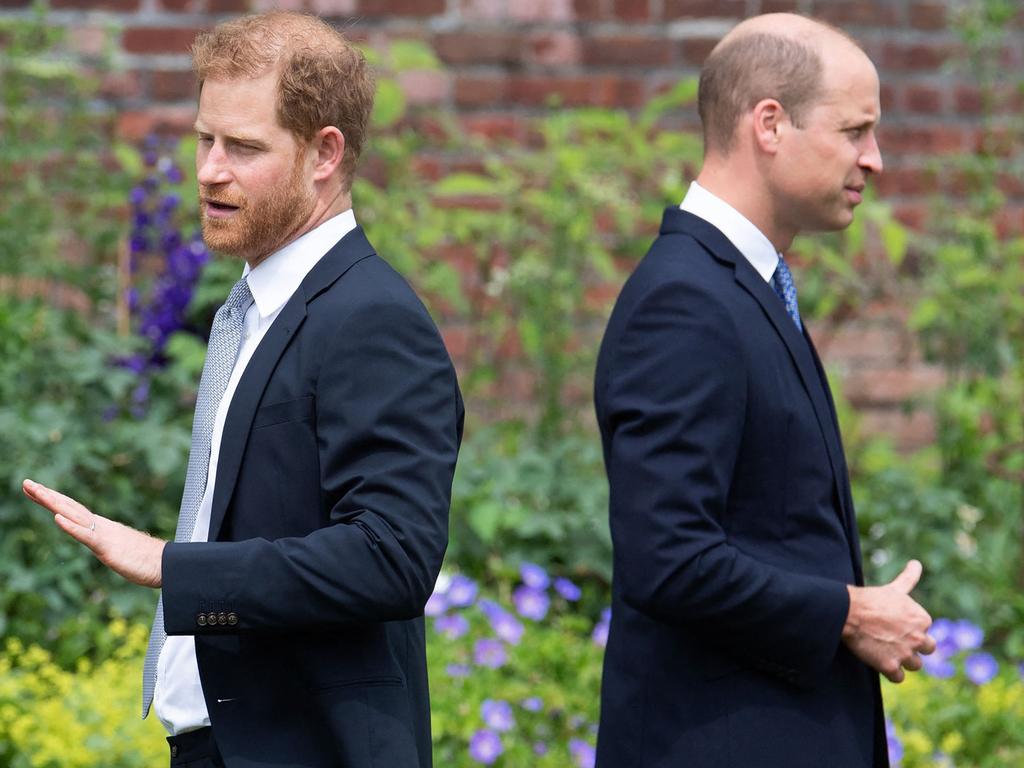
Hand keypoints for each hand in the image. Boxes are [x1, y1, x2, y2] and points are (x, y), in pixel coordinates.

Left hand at [23, 478, 164, 587]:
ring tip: (36, 491)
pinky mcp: (108, 548)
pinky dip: (71, 527)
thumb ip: (108, 543)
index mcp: (101, 527)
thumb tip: (103, 542)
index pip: (72, 510)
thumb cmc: (146, 560)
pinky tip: (57, 519)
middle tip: (26, 483)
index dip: (53, 499)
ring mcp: (104, 535)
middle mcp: (101, 526)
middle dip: (46, 495)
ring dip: (53, 503)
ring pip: (74, 515)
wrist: (166, 564)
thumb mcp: (119, 550)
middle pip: (69, 507)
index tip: (35, 489)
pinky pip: (87, 536)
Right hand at [842, 560, 934, 682]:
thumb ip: (909, 578)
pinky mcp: (890, 666)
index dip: (911, 629)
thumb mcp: (894, 589)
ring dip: (904, 661)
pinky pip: (899, 678)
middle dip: (914, 647)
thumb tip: (916, 563)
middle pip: (927, 649)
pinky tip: (880, 662)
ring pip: (914, 665)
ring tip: (887, 651)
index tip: (895, 624)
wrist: (848, 612)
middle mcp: (918, 638)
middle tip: (895, 641)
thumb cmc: (871, 599)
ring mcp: (905, 654)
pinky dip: (891, 673)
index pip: (925, 630)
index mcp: (922, 619)